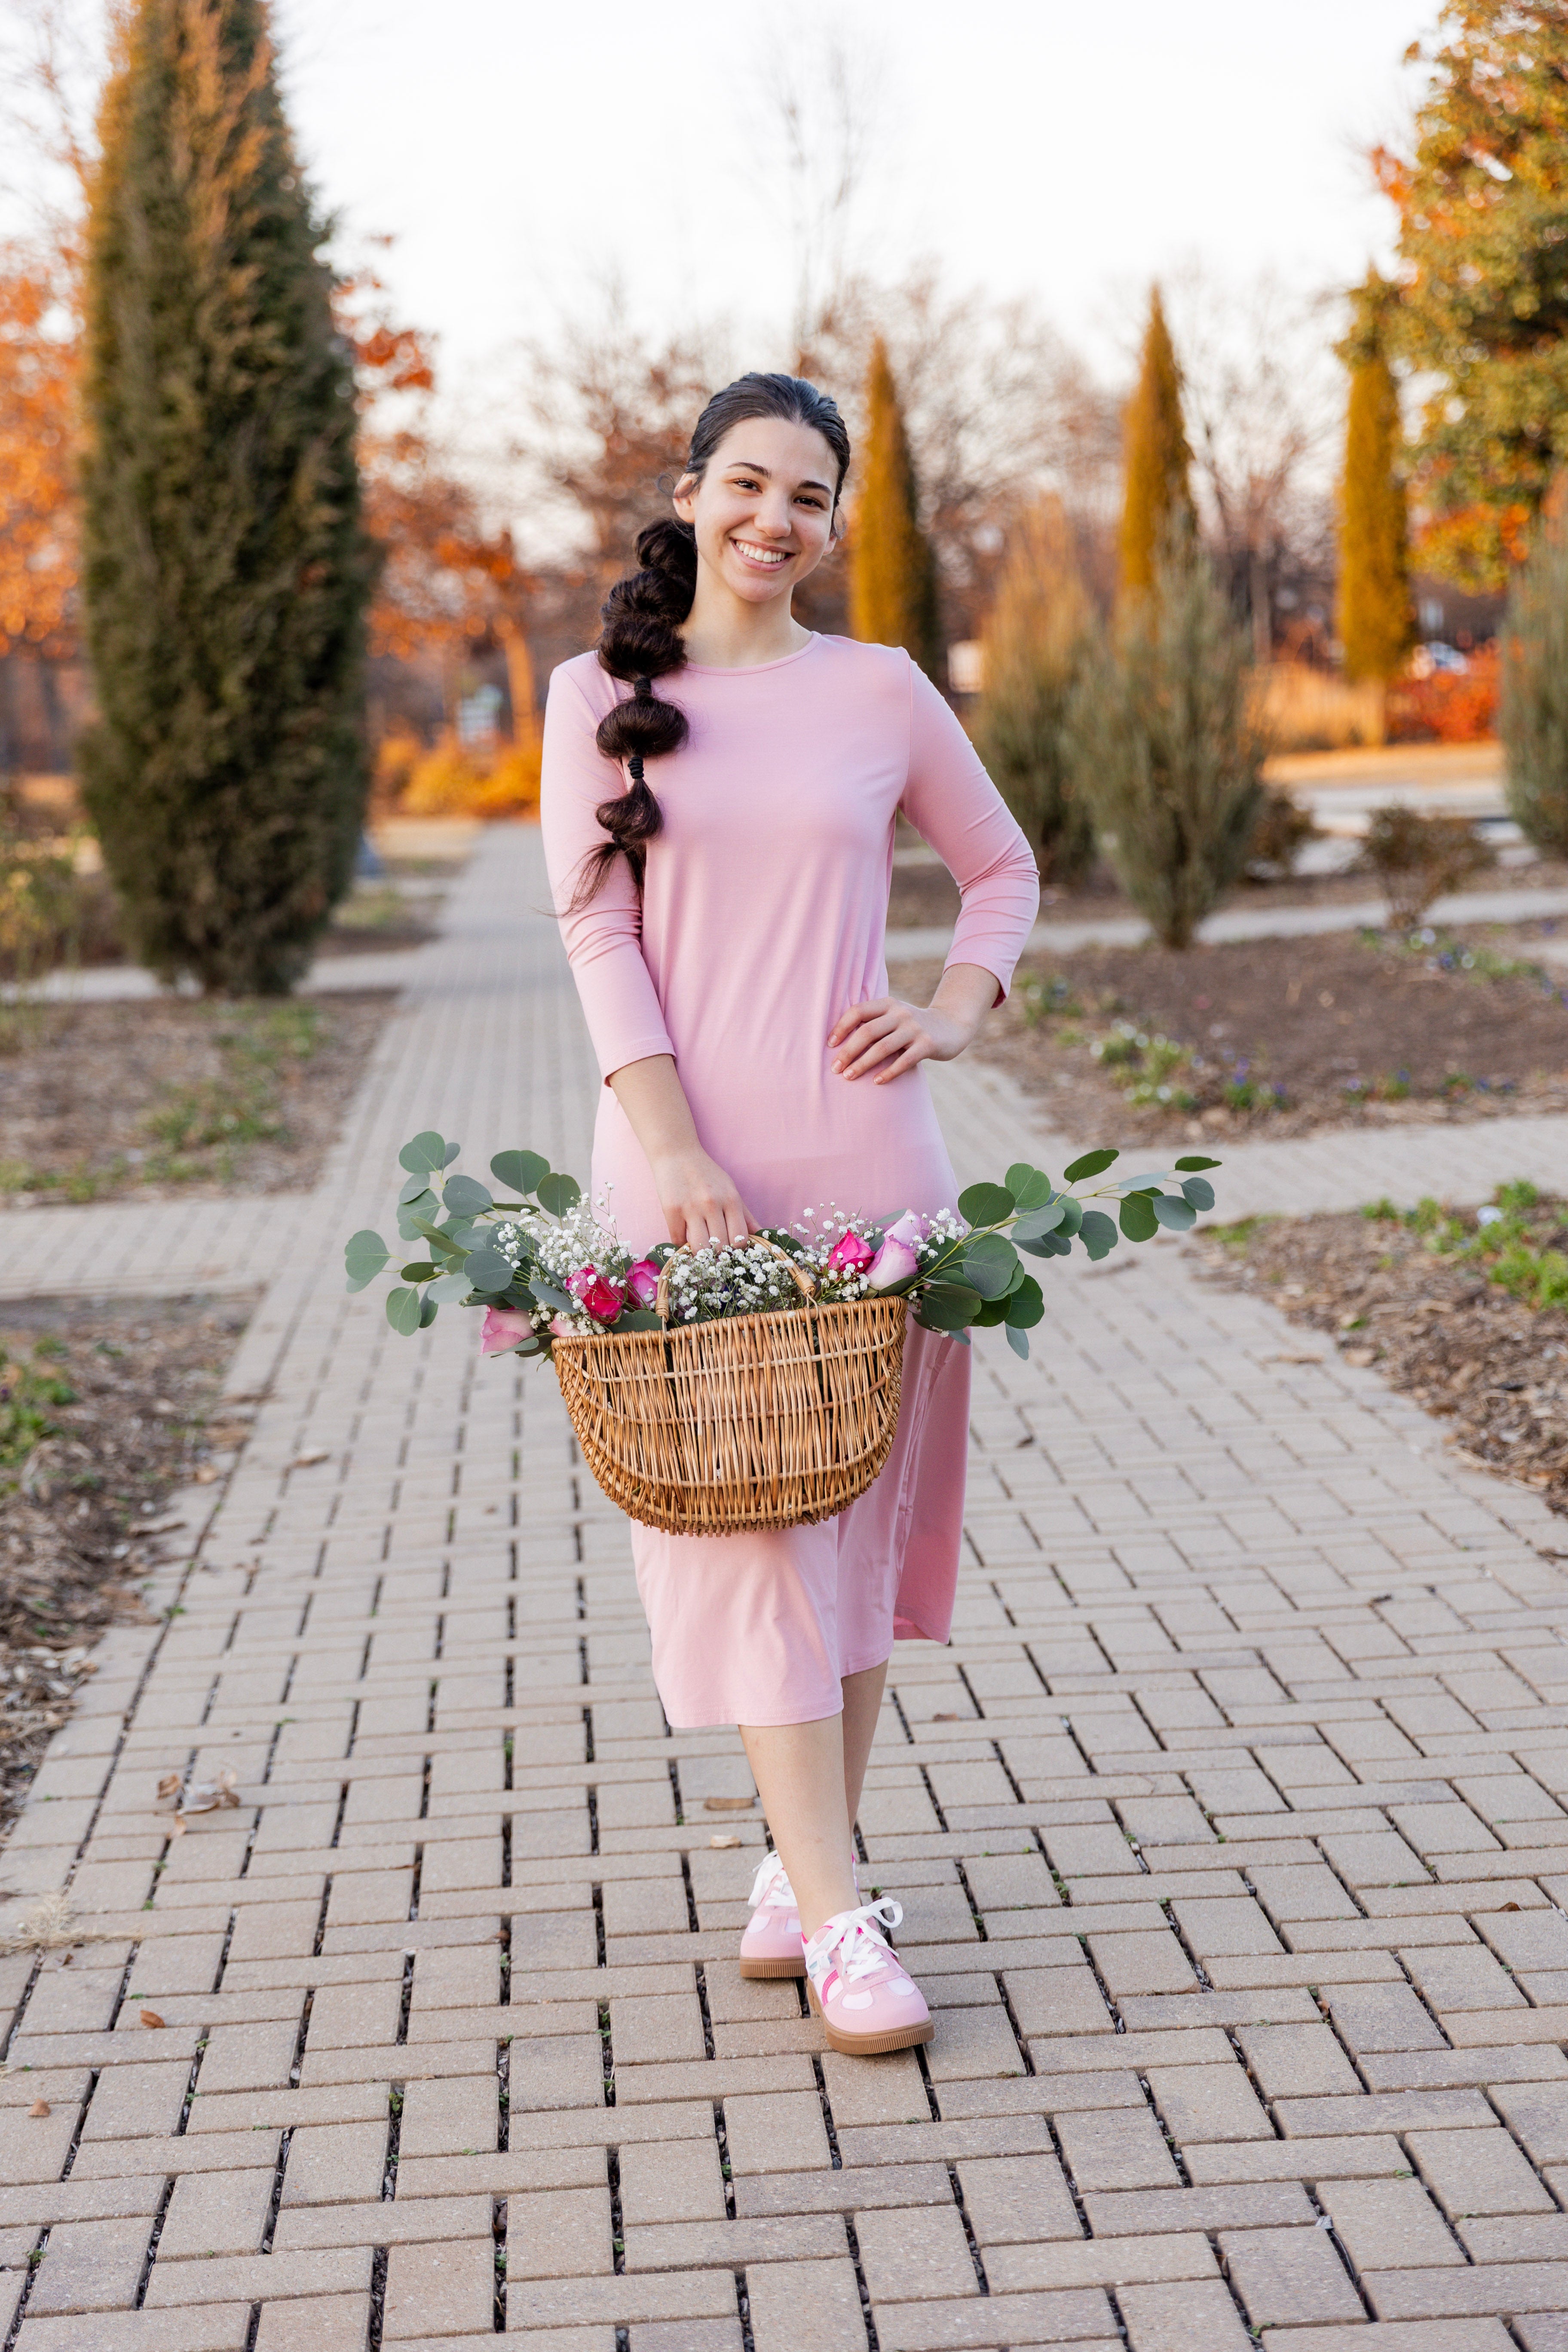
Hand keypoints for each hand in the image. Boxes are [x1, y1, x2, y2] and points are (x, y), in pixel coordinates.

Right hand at [650, 1149, 757, 1249]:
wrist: (677, 1154)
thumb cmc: (707, 1174)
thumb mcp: (731, 1190)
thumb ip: (745, 1215)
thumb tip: (761, 1236)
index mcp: (731, 1200)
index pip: (740, 1239)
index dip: (736, 1250)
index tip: (730, 1249)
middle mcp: (712, 1204)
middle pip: (720, 1246)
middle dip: (718, 1253)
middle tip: (714, 1251)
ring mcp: (690, 1207)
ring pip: (699, 1247)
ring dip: (700, 1253)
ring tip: (700, 1248)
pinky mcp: (671, 1210)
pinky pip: (678, 1240)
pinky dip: (681, 1246)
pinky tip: (684, 1239)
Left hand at [828, 994, 975, 1084]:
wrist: (951, 1026)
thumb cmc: (912, 1026)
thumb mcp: (894, 1016)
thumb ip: (873, 1022)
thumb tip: (838, 1042)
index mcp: (888, 1003)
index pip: (858, 1011)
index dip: (841, 1027)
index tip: (829, 1045)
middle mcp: (900, 1013)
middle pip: (867, 1032)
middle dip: (848, 1051)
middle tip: (835, 1068)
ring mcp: (915, 1028)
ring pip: (883, 1047)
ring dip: (863, 1064)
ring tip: (848, 1076)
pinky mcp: (928, 1044)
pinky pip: (904, 1061)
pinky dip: (888, 1072)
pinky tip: (876, 1082)